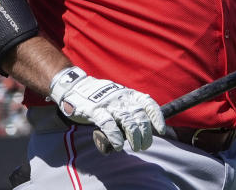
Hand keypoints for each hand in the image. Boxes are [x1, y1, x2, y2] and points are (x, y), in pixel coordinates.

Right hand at [49, 66, 165, 151]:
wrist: (74, 86)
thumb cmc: (99, 97)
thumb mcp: (118, 97)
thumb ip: (129, 109)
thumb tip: (142, 128)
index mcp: (128, 94)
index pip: (148, 103)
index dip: (157, 117)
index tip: (161, 130)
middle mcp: (121, 98)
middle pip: (140, 116)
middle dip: (146, 134)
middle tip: (144, 146)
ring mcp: (108, 104)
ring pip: (127, 121)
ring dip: (135, 137)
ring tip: (137, 148)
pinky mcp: (94, 110)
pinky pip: (108, 124)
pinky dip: (115, 136)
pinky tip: (118, 146)